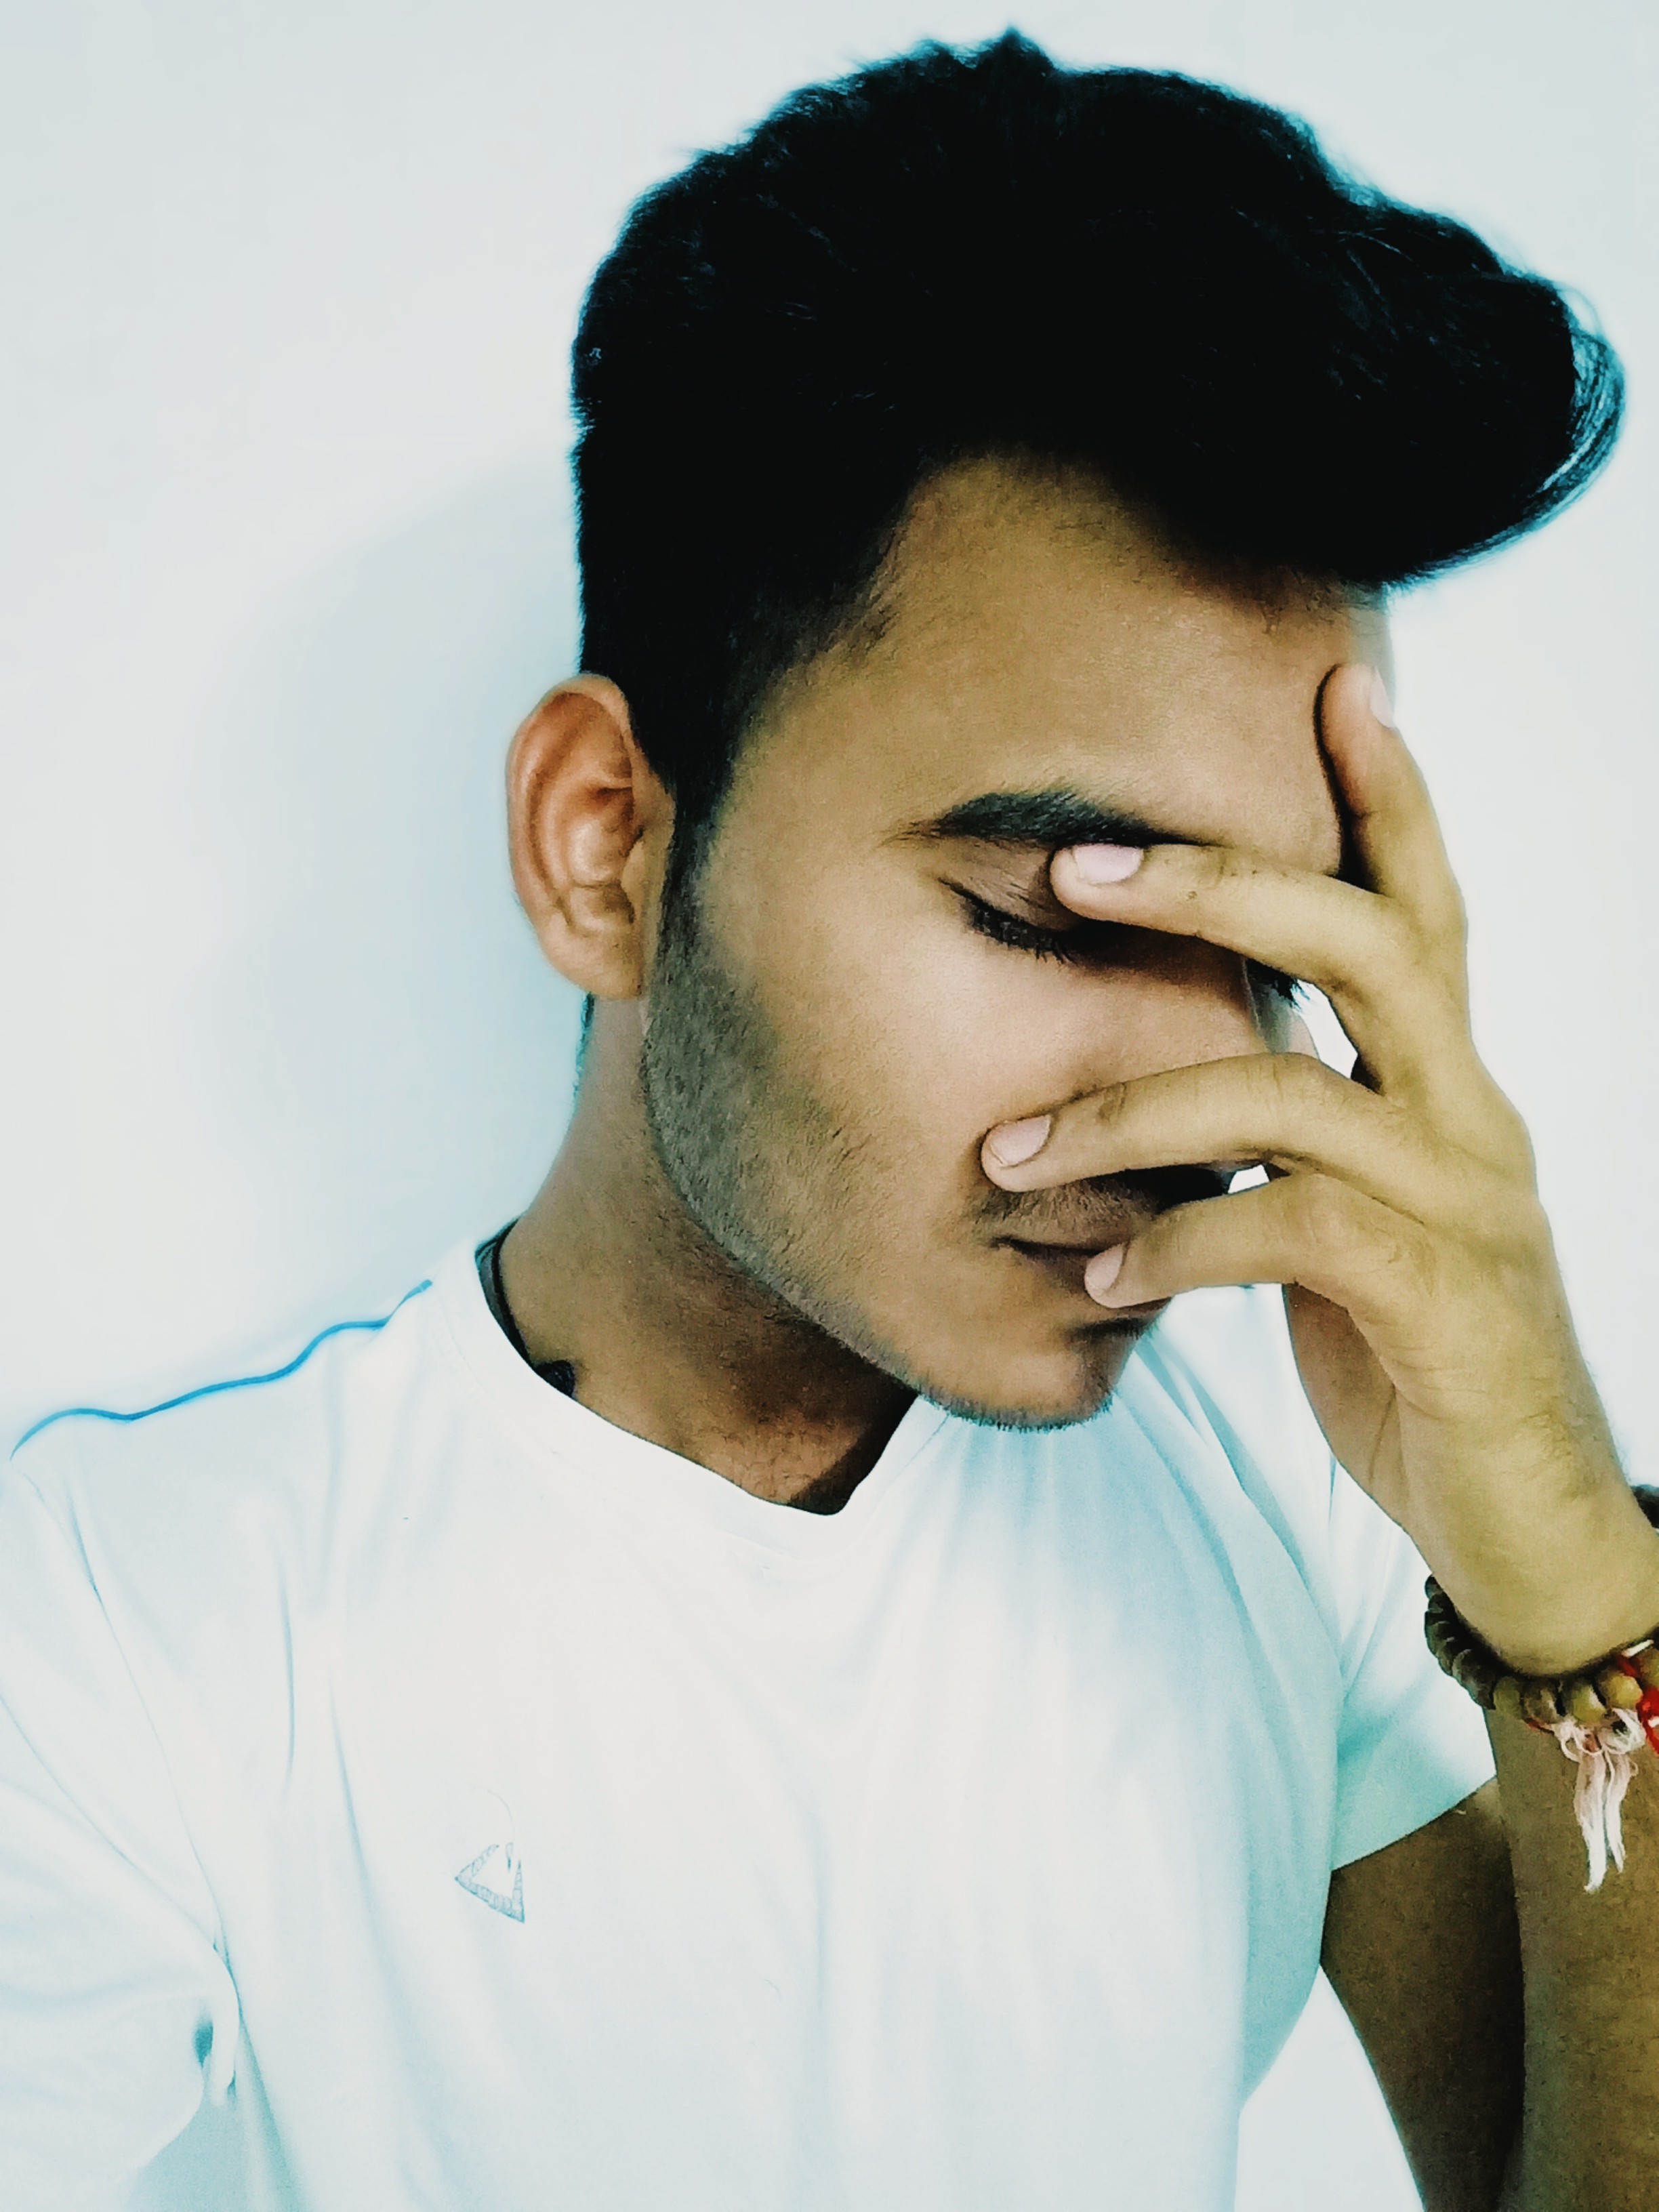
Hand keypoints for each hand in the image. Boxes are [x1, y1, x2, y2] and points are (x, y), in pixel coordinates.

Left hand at [980, 664, 1658, 1675]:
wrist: (1526, 1523)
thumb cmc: (1418, 1359)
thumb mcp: (1361, 1224)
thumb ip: (1302, 1139)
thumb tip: (1189, 1084)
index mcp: (1451, 1086)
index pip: (1428, 909)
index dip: (1392, 796)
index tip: (1335, 687)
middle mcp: (1472, 1118)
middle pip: (1367, 941)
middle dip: (1219, 885)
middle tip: (1075, 865)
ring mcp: (1464, 1205)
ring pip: (1286, 1093)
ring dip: (1125, 1114)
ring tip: (1005, 1155)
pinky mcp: (1436, 1300)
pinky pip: (1282, 1232)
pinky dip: (1171, 1245)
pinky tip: (1098, 1277)